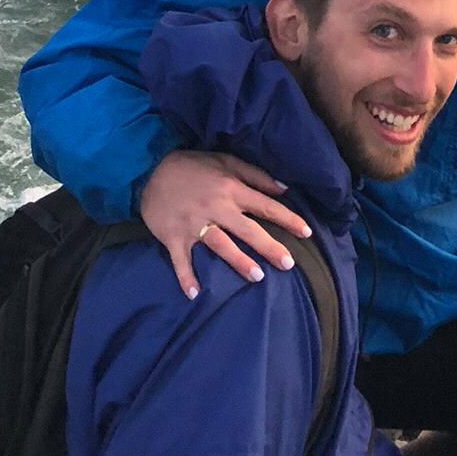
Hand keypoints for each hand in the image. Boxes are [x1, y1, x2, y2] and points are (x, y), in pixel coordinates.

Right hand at [140, 148, 311, 298]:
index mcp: (230, 188)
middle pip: (247, 230)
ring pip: (220, 245)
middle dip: (269, 246)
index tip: (307, 232)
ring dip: (238, 261)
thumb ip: (255, 175)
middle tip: (289, 263)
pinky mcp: (173, 236)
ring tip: (257, 277)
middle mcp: (216, 207)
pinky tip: (194, 294)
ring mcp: (194, 223)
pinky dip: (185, 277)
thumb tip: (283, 188)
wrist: (150, 168)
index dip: (287, 218)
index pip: (265, 205)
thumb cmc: (193, 166)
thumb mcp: (226, 161)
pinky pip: (180, 260)